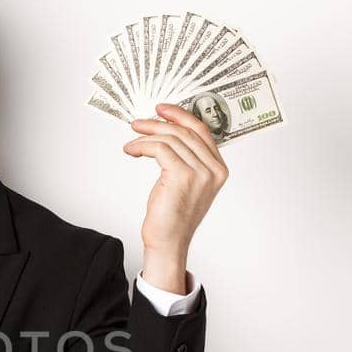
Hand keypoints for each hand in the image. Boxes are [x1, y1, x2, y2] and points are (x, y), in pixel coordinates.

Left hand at [123, 102, 228, 257]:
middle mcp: (214, 169)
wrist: (168, 242)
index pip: (202, 131)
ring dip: (146, 136)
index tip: (162, 110)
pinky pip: (159, 149)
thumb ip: (188, 159)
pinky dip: (142, 146)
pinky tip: (132, 150)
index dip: (181, 116)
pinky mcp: (182, 176)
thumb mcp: (187, 183)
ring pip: (171, 138)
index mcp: (219, 169)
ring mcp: (201, 173)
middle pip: (185, 131)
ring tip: (132, 140)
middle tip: (139, 123)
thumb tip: (168, 134)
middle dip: (159, 123)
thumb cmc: (173, 216)